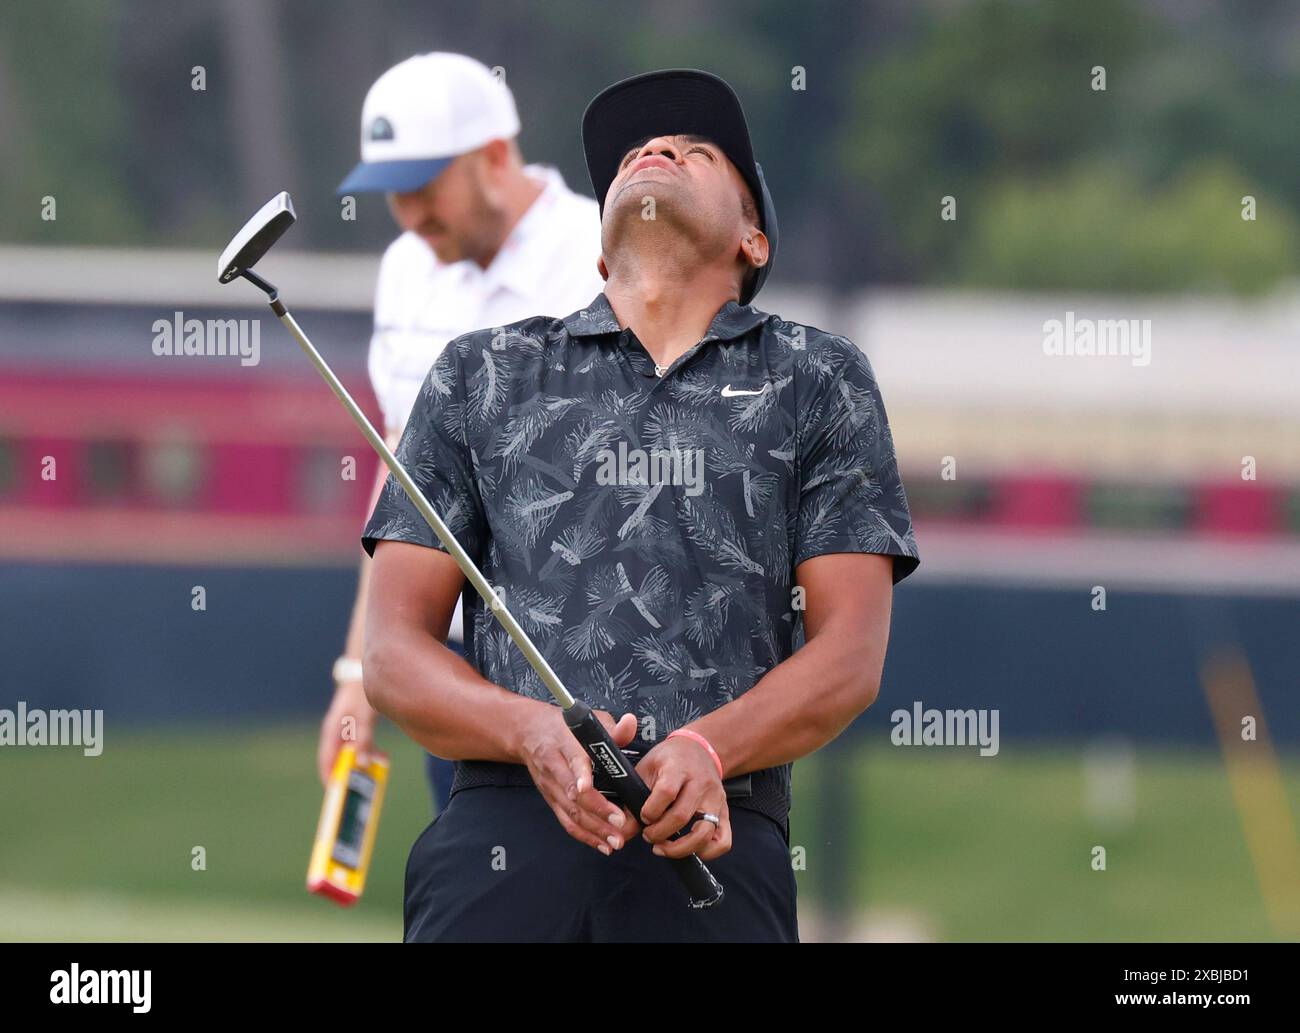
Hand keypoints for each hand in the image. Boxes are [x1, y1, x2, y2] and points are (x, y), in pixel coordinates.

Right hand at [317, 679, 377, 784]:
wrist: (365, 669)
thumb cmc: (362, 693)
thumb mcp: (363, 718)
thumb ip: (363, 741)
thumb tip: (361, 764)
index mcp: (332, 730)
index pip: (326, 760)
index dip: (330, 777)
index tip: (338, 793)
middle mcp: (336, 731)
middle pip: (340, 759)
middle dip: (351, 772)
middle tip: (364, 786)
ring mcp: (346, 728)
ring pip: (353, 752)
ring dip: (365, 761)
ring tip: (382, 764)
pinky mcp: (356, 725)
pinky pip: (361, 744)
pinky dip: (370, 751)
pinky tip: (384, 756)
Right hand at [515, 705, 639, 855]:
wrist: (528, 733)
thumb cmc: (562, 726)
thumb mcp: (587, 719)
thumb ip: (611, 727)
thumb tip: (630, 724)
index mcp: (566, 744)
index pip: (573, 761)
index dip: (581, 776)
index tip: (589, 788)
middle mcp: (556, 768)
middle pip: (573, 794)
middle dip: (597, 812)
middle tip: (619, 825)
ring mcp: (551, 787)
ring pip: (570, 812)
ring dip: (593, 829)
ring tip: (614, 841)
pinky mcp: (550, 799)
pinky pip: (566, 821)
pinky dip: (583, 835)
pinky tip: (601, 844)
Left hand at [636, 734, 731, 860]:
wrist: (697, 748)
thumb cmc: (667, 760)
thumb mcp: (646, 770)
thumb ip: (632, 801)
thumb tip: (620, 832)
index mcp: (678, 768)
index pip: (666, 792)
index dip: (651, 810)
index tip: (643, 817)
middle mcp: (701, 783)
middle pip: (682, 816)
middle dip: (660, 833)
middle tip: (649, 836)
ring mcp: (716, 799)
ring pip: (704, 833)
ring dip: (680, 848)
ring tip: (664, 847)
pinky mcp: (725, 812)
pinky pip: (723, 841)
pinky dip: (707, 852)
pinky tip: (689, 849)